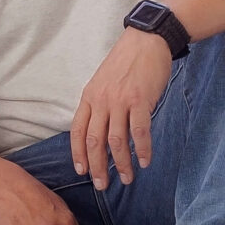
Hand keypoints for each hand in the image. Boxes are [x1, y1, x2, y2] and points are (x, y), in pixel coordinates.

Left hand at [70, 27, 174, 189]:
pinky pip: (140, 132)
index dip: (78, 154)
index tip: (82, 171)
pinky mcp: (140, 101)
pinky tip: (145, 161)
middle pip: (95, 142)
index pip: (78, 131)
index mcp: (90, 96)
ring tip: (128, 178)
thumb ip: (99, 103)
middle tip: (102, 185)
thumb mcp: (103, 80)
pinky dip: (143, 150)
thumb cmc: (126, 61)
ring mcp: (121, 101)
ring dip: (122, 164)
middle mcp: (102, 101)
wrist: (146, 39)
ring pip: (117, 141)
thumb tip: (100, 130)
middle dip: (97, 167)